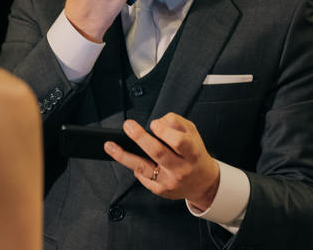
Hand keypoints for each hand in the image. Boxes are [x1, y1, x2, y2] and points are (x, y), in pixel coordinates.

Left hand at [105, 113, 220, 209]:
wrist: (203, 183)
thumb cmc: (194, 154)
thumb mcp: (192, 132)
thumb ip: (176, 123)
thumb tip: (156, 122)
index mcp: (191, 152)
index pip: (177, 141)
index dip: (164, 131)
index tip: (153, 124)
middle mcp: (180, 168)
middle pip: (157, 153)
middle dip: (140, 138)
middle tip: (128, 126)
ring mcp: (168, 181)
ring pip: (143, 167)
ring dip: (124, 156)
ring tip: (110, 146)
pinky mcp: (159, 190)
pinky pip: (142, 176)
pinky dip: (134, 165)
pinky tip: (128, 157)